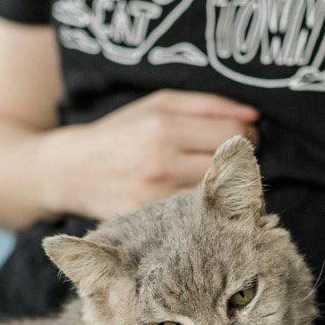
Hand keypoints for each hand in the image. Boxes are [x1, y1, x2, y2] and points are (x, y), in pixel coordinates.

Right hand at [42, 90, 259, 220]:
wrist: (70, 170)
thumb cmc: (119, 132)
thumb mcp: (157, 104)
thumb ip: (207, 104)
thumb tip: (255, 114)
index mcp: (163, 128)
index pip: (233, 132)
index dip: (249, 133)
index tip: (246, 135)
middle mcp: (161, 163)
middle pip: (229, 164)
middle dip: (240, 158)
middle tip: (231, 157)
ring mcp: (155, 197)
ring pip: (217, 192)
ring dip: (226, 185)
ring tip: (215, 177)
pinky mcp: (149, 221)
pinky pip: (196, 214)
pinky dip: (205, 206)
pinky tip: (198, 198)